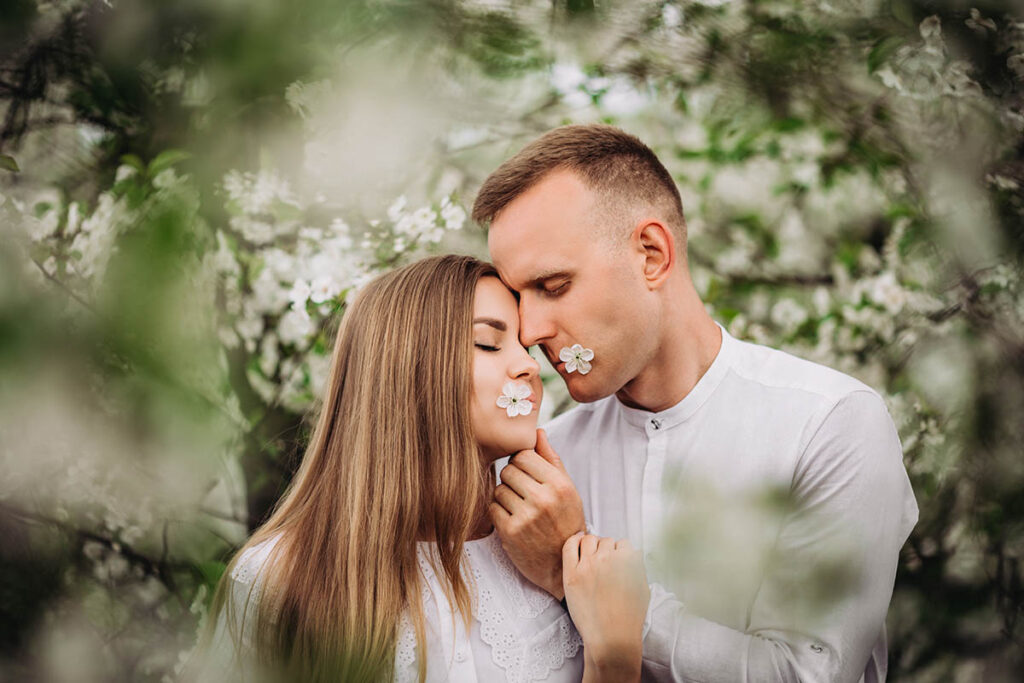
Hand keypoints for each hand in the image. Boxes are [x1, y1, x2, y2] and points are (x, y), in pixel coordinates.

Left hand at [489, 428, 585, 598]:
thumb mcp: (567, 489)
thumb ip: (551, 459)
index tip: (525, 473)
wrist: (561, 564)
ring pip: (499, 488)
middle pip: (509, 470)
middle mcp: (543, 498)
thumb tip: (537, 431)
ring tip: (518, 507)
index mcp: (559, 484)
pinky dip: (498, 512)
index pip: (524, 455)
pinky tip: (512, 519)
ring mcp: (526, 516)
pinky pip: (493, 508)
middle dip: (512, 479)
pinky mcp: (510, 532)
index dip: (521, 462)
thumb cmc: (565, 521)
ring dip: (504, 496)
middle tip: (522, 492)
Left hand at [562, 533, 648, 682]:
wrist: (612, 639)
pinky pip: (570, 546)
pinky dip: (574, 541)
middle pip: (606, 541)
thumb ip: (638, 567)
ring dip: (592, 545)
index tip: (617, 559)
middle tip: (604, 562)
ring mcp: (588, 566)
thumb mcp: (643, 589)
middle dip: (607, 549)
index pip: (624, 543)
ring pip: (589, 540)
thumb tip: (633, 552)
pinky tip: (576, 544)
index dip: (621, 552)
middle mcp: (608, 559)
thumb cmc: (629, 618)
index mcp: (628, 561)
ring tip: (591, 556)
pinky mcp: (572, 575)